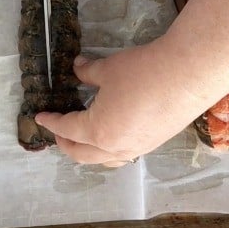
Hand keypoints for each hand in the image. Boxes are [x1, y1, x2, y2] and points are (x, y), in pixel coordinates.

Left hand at [35, 0, 228, 166]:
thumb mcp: (108, 69)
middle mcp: (115, 147)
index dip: (52, 121)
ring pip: (105, 159)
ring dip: (88, 152)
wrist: (188, 75)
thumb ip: (88, 72)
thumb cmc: (141, 72)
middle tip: (57, 132)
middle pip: (82, 154)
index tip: (41, 116)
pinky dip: (109, 150)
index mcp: (97, 131)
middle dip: (66, 144)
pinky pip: (123, 154)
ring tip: (82, 139)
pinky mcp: (155, 143)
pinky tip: (112, 135)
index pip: (67, 129)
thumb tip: (78, 68)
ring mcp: (137, 148)